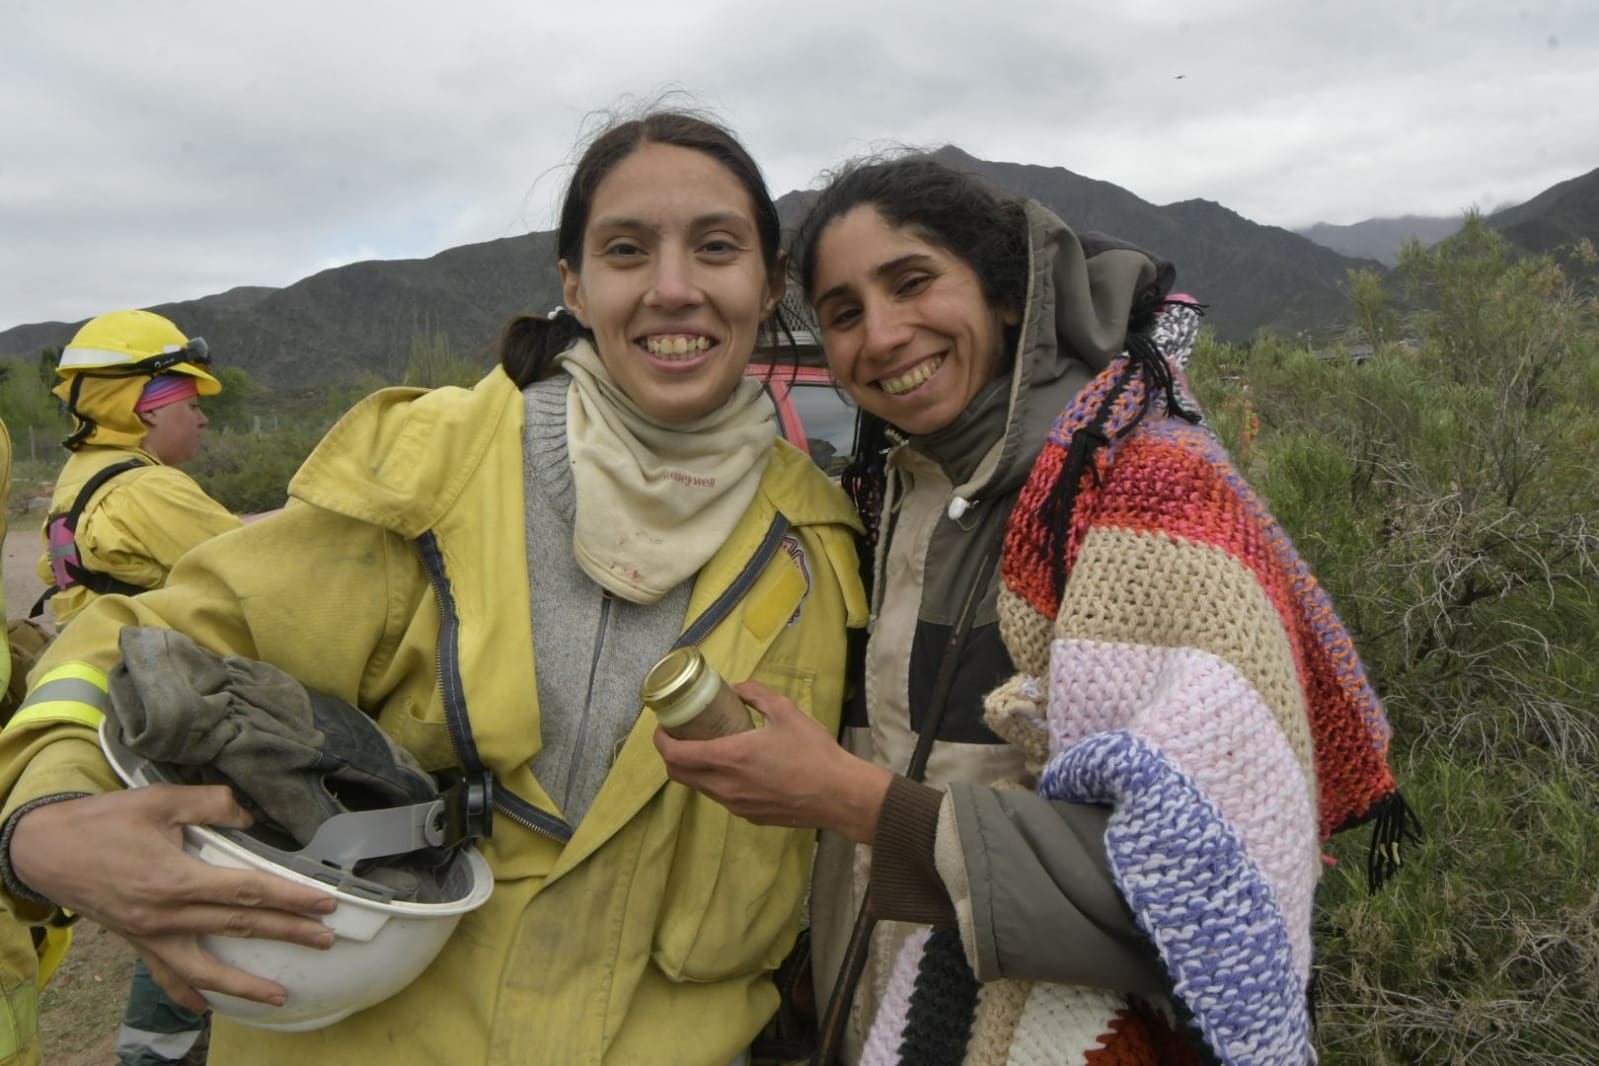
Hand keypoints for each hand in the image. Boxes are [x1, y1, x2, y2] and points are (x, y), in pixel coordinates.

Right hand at [9, 784, 337, 1010]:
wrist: (46, 851)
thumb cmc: (104, 822)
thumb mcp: (160, 800)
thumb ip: (212, 803)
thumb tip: (249, 814)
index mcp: (177, 880)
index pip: (248, 890)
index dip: (291, 897)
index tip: (324, 903)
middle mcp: (167, 915)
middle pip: (240, 926)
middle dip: (287, 933)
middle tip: (326, 940)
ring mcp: (151, 935)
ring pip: (206, 968)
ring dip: (245, 984)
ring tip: (280, 994)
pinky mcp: (137, 942)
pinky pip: (166, 976)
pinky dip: (188, 994)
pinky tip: (208, 1006)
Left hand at [654, 680, 892, 843]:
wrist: (839, 796)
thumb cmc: (813, 752)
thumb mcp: (785, 711)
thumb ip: (755, 694)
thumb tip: (737, 689)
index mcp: (729, 758)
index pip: (675, 755)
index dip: (660, 740)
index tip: (663, 727)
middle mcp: (725, 786)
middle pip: (679, 774)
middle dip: (672, 754)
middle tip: (683, 734)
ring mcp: (736, 805)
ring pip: (700, 787)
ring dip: (695, 768)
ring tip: (710, 747)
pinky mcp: (749, 816)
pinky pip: (722, 797)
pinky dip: (717, 781)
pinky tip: (738, 768)